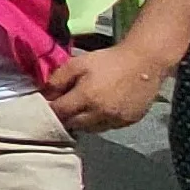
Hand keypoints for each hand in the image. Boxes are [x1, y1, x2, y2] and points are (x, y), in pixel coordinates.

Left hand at [43, 43, 169, 131]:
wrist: (145, 62)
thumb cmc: (108, 60)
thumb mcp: (78, 63)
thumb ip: (57, 80)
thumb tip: (43, 96)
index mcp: (86, 97)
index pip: (59, 113)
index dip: (50, 110)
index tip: (47, 105)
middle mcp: (100, 113)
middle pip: (72, 124)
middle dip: (64, 117)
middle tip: (63, 107)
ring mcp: (116, 120)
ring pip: (89, 129)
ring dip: (81, 122)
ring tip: (82, 108)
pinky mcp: (128, 122)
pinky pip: (106, 127)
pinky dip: (98, 122)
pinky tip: (100, 109)